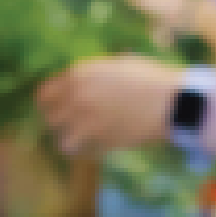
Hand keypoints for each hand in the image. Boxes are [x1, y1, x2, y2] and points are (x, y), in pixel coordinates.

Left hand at [36, 58, 186, 157]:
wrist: (170, 102)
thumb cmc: (149, 79)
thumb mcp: (117, 66)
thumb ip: (93, 74)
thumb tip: (80, 81)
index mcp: (81, 74)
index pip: (45, 93)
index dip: (48, 102)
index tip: (56, 107)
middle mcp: (78, 97)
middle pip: (49, 116)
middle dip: (57, 120)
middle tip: (68, 124)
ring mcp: (86, 120)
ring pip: (61, 138)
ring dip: (68, 138)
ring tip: (79, 138)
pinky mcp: (98, 141)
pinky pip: (78, 150)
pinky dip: (82, 150)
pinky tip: (91, 146)